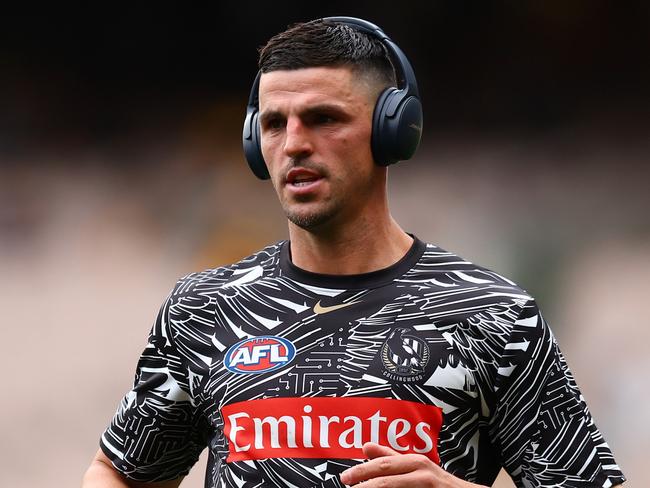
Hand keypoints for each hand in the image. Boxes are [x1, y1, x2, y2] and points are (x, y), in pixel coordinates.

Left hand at [339, 442, 486, 486]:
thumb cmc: (439, 483)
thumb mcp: (416, 466)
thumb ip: (391, 457)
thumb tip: (365, 447)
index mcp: (415, 462)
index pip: (383, 465)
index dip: (362, 471)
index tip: (344, 478)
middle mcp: (422, 472)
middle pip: (387, 479)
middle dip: (364, 483)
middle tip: (347, 484)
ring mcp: (429, 486)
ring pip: (394, 486)